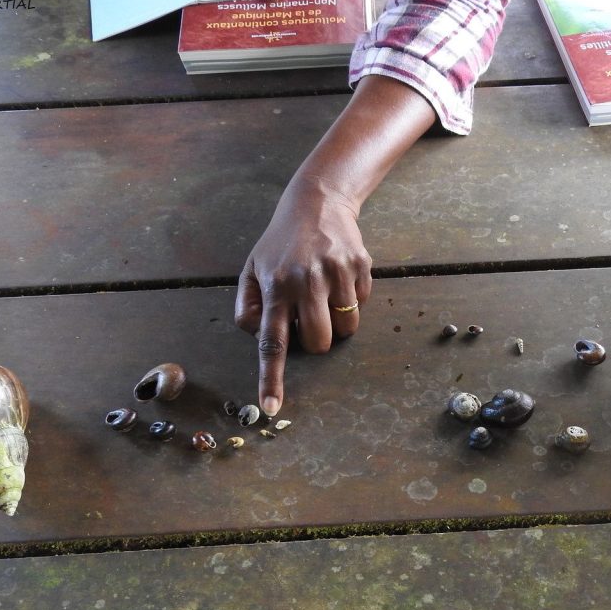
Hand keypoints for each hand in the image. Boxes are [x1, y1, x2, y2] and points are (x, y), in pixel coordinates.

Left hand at [234, 174, 372, 416]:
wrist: (317, 201)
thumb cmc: (281, 242)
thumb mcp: (252, 268)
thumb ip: (248, 307)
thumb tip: (259, 336)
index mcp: (275, 286)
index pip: (271, 342)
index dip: (271, 378)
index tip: (272, 408)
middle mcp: (306, 281)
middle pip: (318, 344)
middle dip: (316, 341)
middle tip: (309, 318)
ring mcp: (336, 273)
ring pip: (345, 330)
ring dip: (336, 323)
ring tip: (324, 294)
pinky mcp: (360, 266)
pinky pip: (362, 306)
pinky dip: (351, 300)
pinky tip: (338, 276)